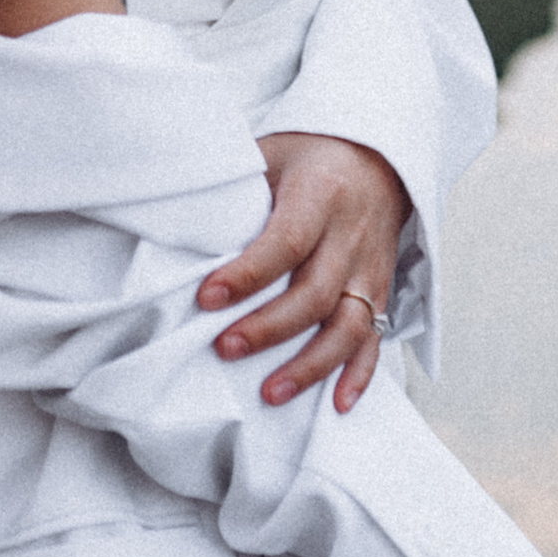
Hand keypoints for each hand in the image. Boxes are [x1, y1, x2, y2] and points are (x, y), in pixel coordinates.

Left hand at [195, 133, 411, 413]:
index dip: (246, 274)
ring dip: (310, 365)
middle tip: (225, 349)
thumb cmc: (311, 155)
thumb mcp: (271, 152)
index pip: (285, 241)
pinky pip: (375, 336)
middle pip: (315, 292)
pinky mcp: (381, 288)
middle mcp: (351, 233)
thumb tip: (175, 221)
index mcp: (321, 193)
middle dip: (269, 328)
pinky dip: (359, 373)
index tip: (205, 298)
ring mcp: (370, 266)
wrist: (377, 153)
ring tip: (270, 393)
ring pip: (348, 325)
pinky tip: (337, 404)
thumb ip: (236, 186)